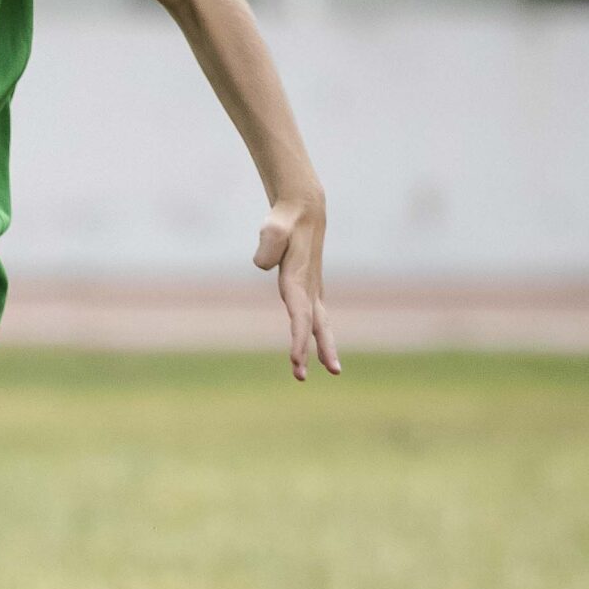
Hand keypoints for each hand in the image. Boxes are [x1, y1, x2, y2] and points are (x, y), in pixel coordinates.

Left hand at [254, 193, 340, 380]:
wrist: (303, 211)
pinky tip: (321, 351)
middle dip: (312, 352)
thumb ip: (268, 244)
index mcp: (299, 280)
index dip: (297, 340)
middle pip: (312, 326)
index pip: (299, 317)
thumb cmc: (284, 221)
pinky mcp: (309, 287)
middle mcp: (308, 288)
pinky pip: (313, 317)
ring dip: (321, 348)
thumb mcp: (273, 228)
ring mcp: (312, 288)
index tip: (294, 361)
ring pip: (318, 324)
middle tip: (304, 377)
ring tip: (325, 371)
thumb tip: (264, 264)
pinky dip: (316, 334)